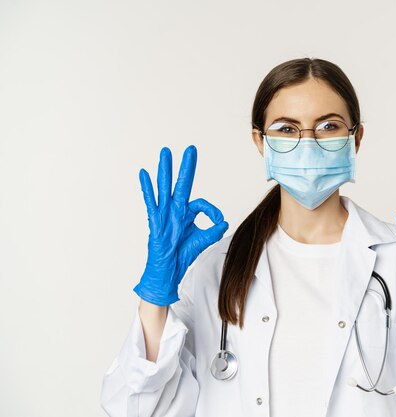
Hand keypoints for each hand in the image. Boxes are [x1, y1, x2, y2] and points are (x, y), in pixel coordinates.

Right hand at [133, 145, 228, 305]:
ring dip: (165, 170)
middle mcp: (175, 210)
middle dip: (186, 166)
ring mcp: (164, 214)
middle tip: (191, 149)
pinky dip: (147, 187)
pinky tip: (144, 173)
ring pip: (165, 187)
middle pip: (181, 184)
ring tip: (165, 152)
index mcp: (186, 213)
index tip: (218, 221)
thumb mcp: (203, 240)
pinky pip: (150, 201)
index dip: (212, 212)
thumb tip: (224, 221)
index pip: (201, 203)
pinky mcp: (155, 221)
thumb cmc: (182, 255)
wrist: (168, 270)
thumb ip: (214, 230)